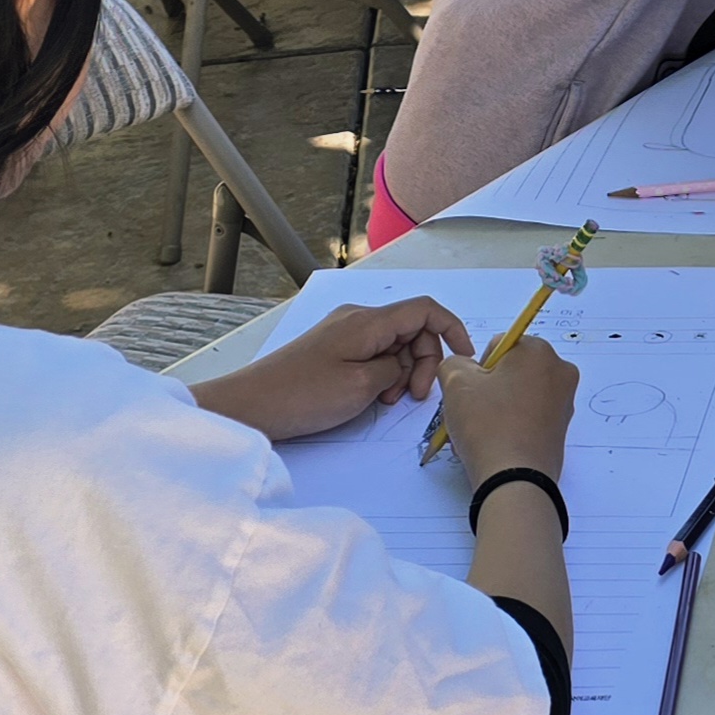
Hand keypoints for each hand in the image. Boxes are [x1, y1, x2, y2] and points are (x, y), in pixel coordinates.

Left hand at [202, 297, 472, 441]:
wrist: (250, 404)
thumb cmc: (304, 396)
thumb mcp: (362, 385)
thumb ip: (396, 368)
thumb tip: (405, 362)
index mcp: (368, 321)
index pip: (426, 310)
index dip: (452, 329)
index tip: (465, 358)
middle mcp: (358, 318)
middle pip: (412, 328)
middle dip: (424, 360)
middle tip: (414, 397)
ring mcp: (343, 331)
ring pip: (394, 343)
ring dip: (403, 370)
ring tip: (388, 400)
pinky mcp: (332, 348)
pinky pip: (373, 352)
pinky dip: (383, 372)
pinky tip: (372, 395)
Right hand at [435, 337, 579, 487]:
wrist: (515, 479)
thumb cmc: (488, 426)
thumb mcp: (456, 383)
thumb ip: (453, 363)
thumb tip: (460, 367)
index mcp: (539, 351)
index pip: (499, 346)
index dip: (478, 370)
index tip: (472, 392)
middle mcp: (559, 371)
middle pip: (510, 372)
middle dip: (488, 390)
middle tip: (473, 414)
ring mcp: (564, 402)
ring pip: (517, 396)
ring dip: (495, 410)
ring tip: (480, 434)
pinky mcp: (560, 429)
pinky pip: (528, 418)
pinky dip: (510, 426)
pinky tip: (494, 444)